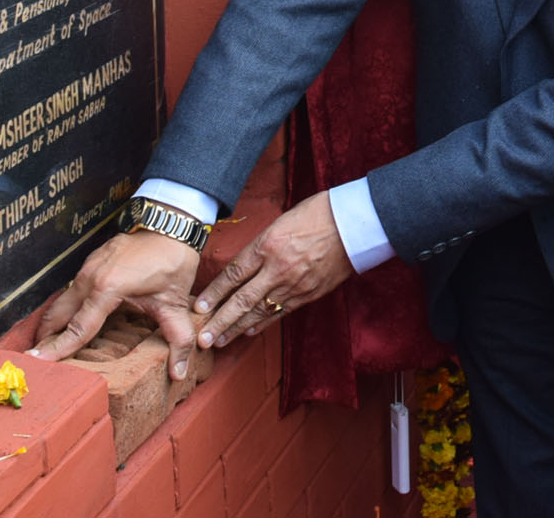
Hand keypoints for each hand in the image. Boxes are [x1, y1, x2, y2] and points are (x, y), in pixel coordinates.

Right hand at [29, 228, 201, 378]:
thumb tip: (180, 372)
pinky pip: (71, 290)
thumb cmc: (172, 262)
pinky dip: (64, 309)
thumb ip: (178, 339)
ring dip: (53, 324)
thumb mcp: (175, 303)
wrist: (171, 224)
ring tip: (46, 347)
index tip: (37, 363)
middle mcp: (90, 278)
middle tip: (36, 363)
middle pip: (58, 316)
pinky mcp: (90, 262)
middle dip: (45, 339)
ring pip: (61, 302)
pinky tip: (67, 322)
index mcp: (107, 289)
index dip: (58, 349)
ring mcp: (87, 267)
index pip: (78, 328)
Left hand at [193, 191, 353, 347]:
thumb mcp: (282, 221)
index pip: (233, 274)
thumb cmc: (318, 213)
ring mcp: (294, 283)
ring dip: (237, 328)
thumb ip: (262, 244)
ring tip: (220, 341)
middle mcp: (277, 268)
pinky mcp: (309, 293)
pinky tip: (250, 331)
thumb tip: (246, 265)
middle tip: (203, 339)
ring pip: (260, 311)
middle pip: (242, 300)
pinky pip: (281, 312)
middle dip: (220, 321)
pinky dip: (264, 323)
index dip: (214, 293)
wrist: (355, 222)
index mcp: (268, 244)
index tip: (199, 307)